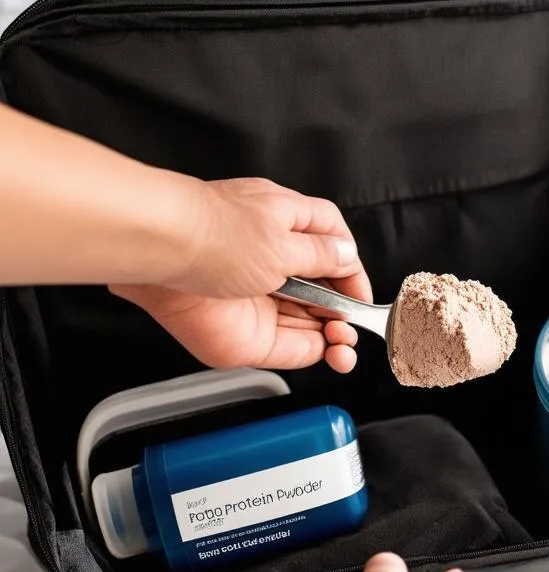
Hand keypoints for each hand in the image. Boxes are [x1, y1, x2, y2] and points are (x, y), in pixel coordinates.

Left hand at [110, 177, 372, 371]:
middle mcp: (272, 256)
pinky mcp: (248, 329)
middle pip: (321, 285)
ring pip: (308, 318)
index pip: (332, 241)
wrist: (163, 254)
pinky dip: (316, 350)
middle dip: (343, 306)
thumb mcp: (282, 241)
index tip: (362, 293)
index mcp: (285, 221)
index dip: (351, 268)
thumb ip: (320, 255)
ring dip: (334, 333)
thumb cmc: (213, 233)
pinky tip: (330, 350)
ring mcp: (258, 294)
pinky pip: (292, 345)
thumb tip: (346, 257)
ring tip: (344, 342)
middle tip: (353, 321)